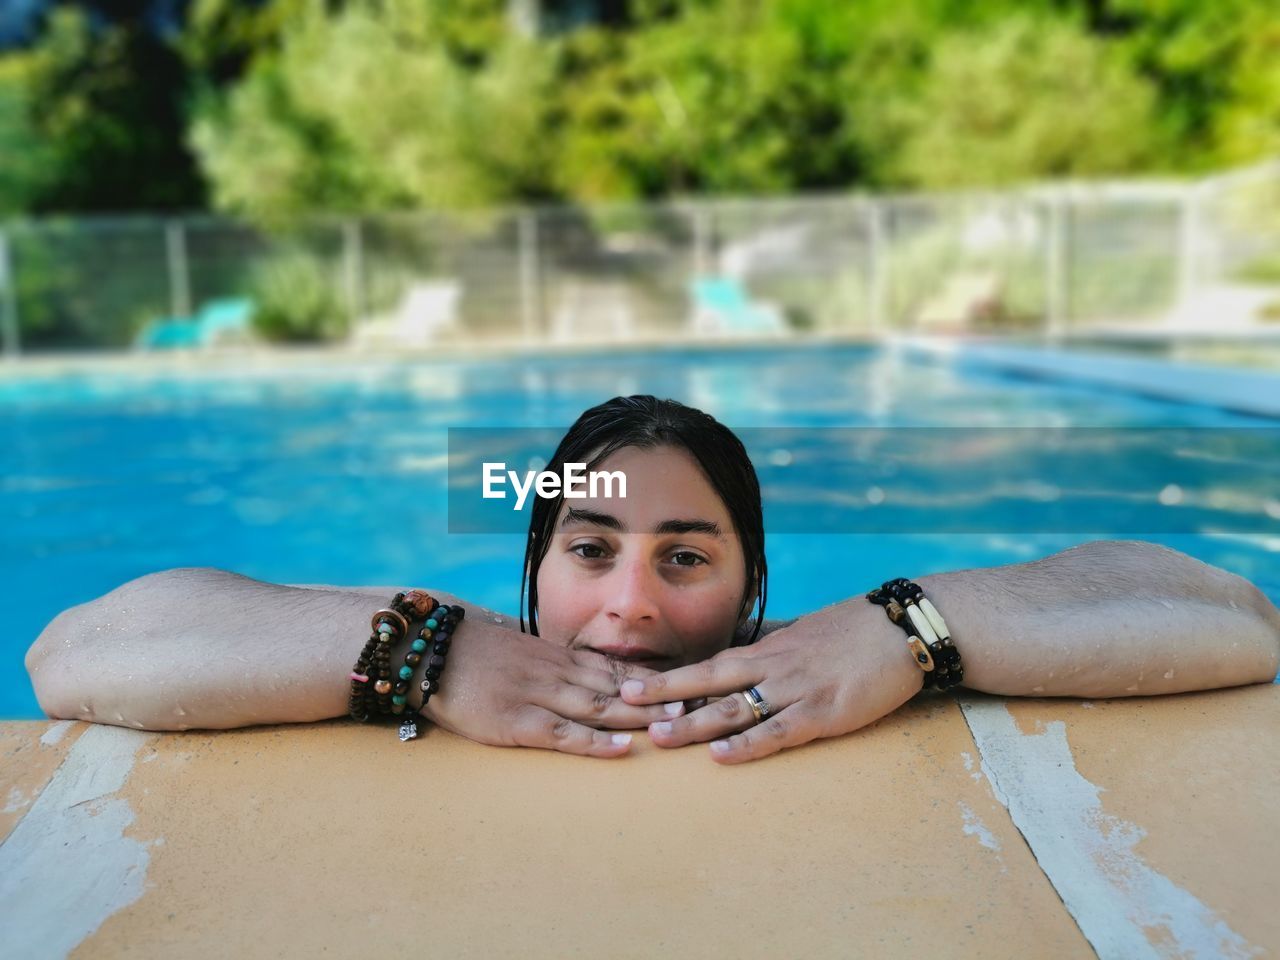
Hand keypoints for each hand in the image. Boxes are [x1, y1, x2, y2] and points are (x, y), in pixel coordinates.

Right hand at [419, 620, 684, 757]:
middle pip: (618, 685)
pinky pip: (562, 733)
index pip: (614, 667)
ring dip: (639, 714)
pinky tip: (622, 747)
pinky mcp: (515, 722)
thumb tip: (580, 672)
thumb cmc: (472, 653)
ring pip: (600, 706)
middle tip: (700, 703)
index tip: (688, 683)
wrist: (428, 647)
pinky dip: (595, 741)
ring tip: (676, 723)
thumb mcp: (519, 651)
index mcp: (556, 657)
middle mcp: (555, 672)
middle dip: (659, 695)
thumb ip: (550, 663)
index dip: (653, 677)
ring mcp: (537, 696)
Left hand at [619, 600, 924, 762]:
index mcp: (769, 649)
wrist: (904, 628)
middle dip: (666, 693)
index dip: (674, 677)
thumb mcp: (807, 630)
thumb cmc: (858, 629)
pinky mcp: (824, 711)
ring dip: (695, 724)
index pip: (712, 665)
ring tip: (660, 736)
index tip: (637, 684)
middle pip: (710, 681)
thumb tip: (748, 644)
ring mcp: (797, 689)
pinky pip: (779, 731)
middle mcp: (774, 667)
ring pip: (736, 708)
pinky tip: (722, 756)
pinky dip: (748, 745)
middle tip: (624, 703)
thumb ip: (775, 641)